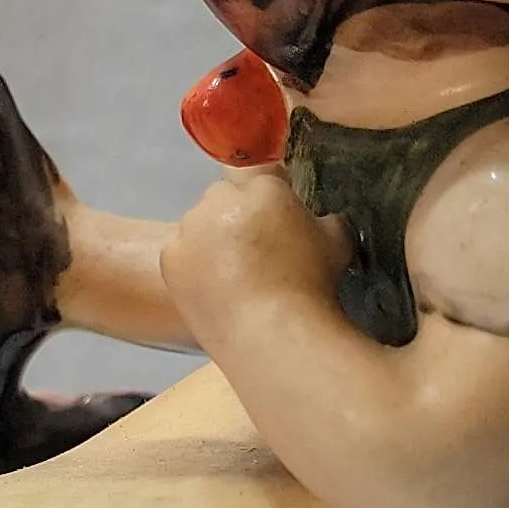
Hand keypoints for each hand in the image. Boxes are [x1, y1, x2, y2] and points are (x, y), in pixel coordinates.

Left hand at [159, 166, 346, 350]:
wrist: (271, 332)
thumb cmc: (310, 285)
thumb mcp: (338, 242)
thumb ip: (327, 220)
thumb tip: (320, 220)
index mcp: (262, 188)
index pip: (264, 175)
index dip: (273, 198)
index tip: (280, 222)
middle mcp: (219, 199)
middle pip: (226, 198)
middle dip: (238, 216)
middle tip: (256, 253)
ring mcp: (190, 229)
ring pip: (200, 226)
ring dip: (213, 241)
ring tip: (233, 277)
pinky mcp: (170, 259)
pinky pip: (183, 255)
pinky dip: (194, 268)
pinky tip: (214, 291)